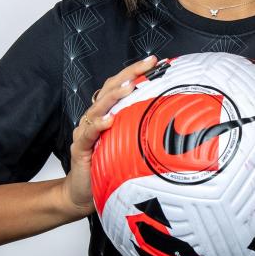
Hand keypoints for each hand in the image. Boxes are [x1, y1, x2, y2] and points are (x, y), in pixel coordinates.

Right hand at [63, 54, 158, 217]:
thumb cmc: (107, 168)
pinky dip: (99, 124)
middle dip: (130, 74)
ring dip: (115, 95)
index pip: (121, 86)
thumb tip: (174, 123)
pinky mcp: (80, 147)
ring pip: (99, 106)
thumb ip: (142, 131)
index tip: (156, 62)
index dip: (136, 72)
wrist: (82, 193)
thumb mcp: (130, 146)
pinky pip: (89, 133)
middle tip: (148, 65)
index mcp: (108, 114)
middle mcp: (96, 117)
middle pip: (111, 89)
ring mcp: (86, 131)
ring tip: (130, 86)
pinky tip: (110, 119)